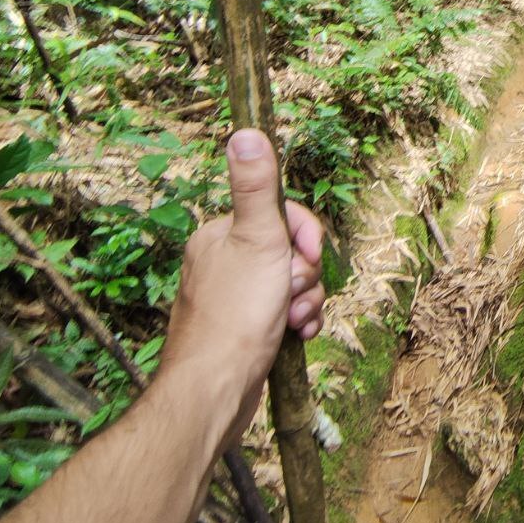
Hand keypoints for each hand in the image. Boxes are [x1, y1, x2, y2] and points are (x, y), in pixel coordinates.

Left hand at [160, 128, 324, 446]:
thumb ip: (256, 186)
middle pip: (290, 250)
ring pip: (291, 283)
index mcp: (219, 235)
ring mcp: (231, 298)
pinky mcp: (242, 329)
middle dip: (306, 274)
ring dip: (305, 300)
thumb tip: (246, 130)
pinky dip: (297, 322)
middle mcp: (221, 262)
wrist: (214, 392)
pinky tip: (296, 336)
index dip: (306, 235)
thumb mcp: (258, 240)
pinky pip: (284, 312)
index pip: (281, 215)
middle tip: (292, 294)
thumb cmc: (235, 315)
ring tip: (294, 322)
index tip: (309, 256)